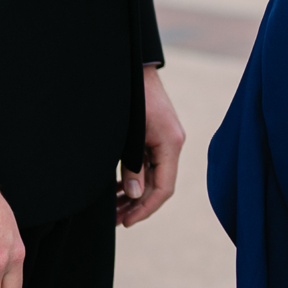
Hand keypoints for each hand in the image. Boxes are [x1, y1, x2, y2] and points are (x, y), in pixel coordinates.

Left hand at [118, 65, 184, 227]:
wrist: (132, 66)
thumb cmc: (131, 97)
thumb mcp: (128, 135)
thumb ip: (132, 166)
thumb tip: (134, 195)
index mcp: (171, 143)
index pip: (164, 188)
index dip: (145, 208)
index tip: (127, 222)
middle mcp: (173, 143)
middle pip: (158, 185)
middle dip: (137, 205)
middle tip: (116, 221)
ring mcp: (165, 139)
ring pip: (153, 177)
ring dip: (134, 194)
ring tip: (114, 210)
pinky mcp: (156, 135)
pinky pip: (149, 164)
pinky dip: (135, 179)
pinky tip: (117, 189)